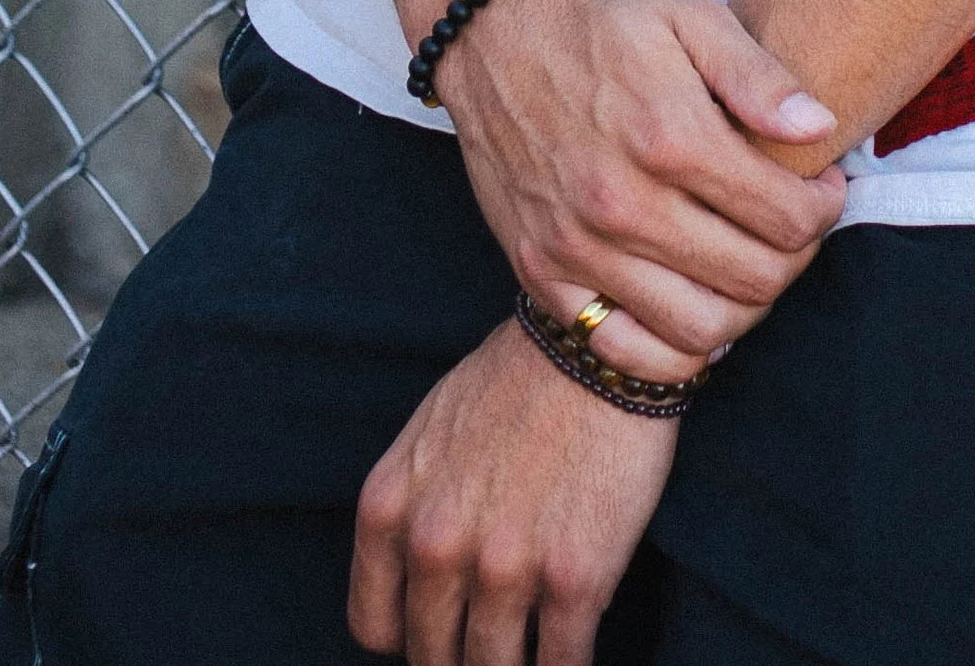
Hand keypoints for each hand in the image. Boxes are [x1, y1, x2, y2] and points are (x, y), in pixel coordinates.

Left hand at [349, 313, 679, 665]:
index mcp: (389, 509)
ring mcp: (504, 568)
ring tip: (535, 646)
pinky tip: (574, 646)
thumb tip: (416, 578)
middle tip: (496, 634)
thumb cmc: (516, 379)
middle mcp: (436, 545)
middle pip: (434, 658)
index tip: (444, 625)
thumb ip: (411, 508)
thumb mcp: (429, 433)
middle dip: (464, 652)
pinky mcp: (575, 579)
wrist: (600, 341)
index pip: (374, 627)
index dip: (410, 634)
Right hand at [441, 0, 843, 373]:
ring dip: (744, 308)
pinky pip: (626, 352)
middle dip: (796, 257)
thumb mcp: (689, 18)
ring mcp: (580, 247)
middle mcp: (625, 202)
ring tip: (747, 264)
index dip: (825, 207)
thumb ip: (758, 75)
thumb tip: (819, 127)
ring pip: (701, 330)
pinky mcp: (543, 273)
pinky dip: (673, 349)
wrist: (499, 35)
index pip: (788, 216)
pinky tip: (691, 304)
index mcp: (671, 135)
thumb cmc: (605, 26)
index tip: (823, 187)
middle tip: (792, 226)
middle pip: (755, 279)